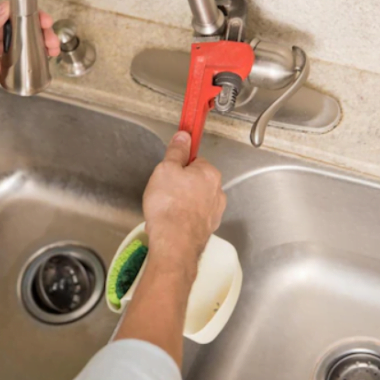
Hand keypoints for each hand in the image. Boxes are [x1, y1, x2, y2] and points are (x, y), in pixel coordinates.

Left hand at [0, 1, 60, 125]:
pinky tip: (27, 68)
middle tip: (50, 41)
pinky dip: (16, 67)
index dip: (24, 15)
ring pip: (9, 49)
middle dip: (32, 33)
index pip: (1, 14)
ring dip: (28, 50)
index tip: (42, 19)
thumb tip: (3, 9)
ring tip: (46, 53)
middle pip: (10, 31)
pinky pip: (2, 68)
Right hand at [142, 131, 226, 267]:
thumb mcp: (166, 169)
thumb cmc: (169, 205)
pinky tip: (169, 223)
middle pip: (196, 182)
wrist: (174, 243)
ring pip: (194, 201)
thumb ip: (176, 152)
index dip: (179, 166)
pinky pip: (192, 218)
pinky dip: (182, 219)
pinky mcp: (207, 229)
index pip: (195, 161)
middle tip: (163, 191)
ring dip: (181, 203)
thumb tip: (184, 136)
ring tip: (164, 210)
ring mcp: (214, 213)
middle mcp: (217, 193)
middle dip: (179, 186)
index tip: (169, 171)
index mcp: (210, 174)